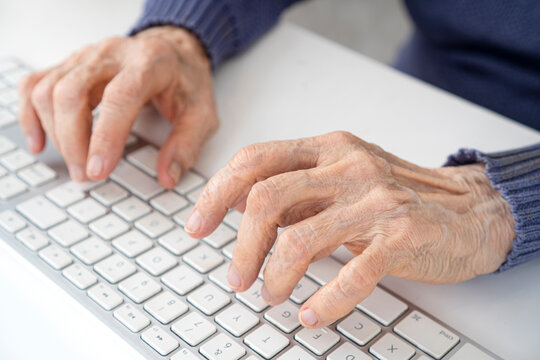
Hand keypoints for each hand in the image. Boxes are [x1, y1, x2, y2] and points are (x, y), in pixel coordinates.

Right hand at [18, 26, 216, 187]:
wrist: (173, 49)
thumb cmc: (186, 81)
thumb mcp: (202, 114)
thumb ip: (187, 145)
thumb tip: (167, 177)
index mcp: (149, 63)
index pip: (119, 97)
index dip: (105, 136)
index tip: (98, 170)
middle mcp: (112, 55)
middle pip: (72, 92)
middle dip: (73, 141)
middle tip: (86, 175)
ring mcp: (87, 57)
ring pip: (49, 90)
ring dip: (54, 133)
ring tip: (75, 164)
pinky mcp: (70, 64)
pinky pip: (35, 85)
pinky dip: (31, 115)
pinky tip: (41, 142)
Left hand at [186, 131, 514, 327]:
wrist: (469, 209)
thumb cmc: (395, 196)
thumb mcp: (341, 178)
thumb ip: (295, 188)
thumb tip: (236, 206)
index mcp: (327, 147)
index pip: (255, 160)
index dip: (217, 193)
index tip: (197, 226)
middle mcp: (348, 165)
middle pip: (267, 199)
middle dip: (241, 245)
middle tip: (235, 277)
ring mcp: (377, 199)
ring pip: (301, 239)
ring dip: (276, 276)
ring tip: (272, 295)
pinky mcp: (403, 234)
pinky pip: (352, 273)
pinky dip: (325, 301)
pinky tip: (312, 313)